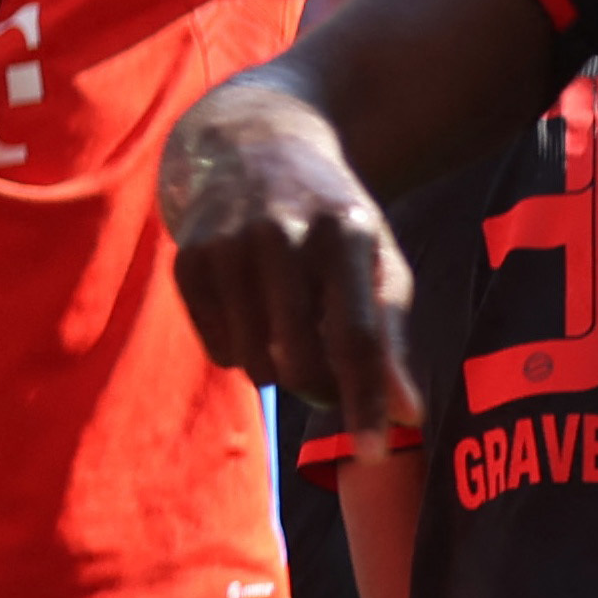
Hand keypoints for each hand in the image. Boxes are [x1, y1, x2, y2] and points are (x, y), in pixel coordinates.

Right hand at [162, 98, 422, 437]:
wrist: (253, 146)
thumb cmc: (332, 218)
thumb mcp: (376, 261)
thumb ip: (392, 337)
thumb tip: (409, 415)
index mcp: (344, 231)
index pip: (358, 337)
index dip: (367, 401)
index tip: (376, 452)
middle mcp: (280, 233)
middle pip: (303, 358)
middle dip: (320, 387)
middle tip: (328, 380)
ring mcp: (226, 244)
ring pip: (256, 361)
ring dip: (279, 368)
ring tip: (289, 333)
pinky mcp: (188, 258)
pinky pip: (218, 348)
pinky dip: (241, 349)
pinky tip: (252, 313)